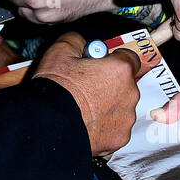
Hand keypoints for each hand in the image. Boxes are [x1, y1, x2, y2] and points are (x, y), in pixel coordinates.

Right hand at [33, 31, 142, 155]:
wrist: (49, 125)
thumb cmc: (57, 88)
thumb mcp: (60, 51)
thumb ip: (77, 41)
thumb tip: (82, 43)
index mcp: (120, 70)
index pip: (129, 58)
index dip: (113, 59)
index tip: (100, 64)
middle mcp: (130, 93)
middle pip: (125, 84)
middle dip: (110, 85)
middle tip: (86, 88)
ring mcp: (126, 118)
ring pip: (121, 107)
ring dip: (108, 106)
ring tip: (83, 109)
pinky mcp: (120, 139)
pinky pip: (115, 128)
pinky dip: (105, 126)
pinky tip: (86, 124)